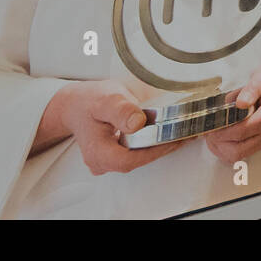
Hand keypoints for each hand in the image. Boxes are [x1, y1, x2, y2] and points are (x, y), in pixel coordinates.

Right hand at [39, 80, 191, 175]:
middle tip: (184, 133)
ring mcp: (108, 162)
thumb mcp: (105, 99)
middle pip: (136, 161)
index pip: (129, 160)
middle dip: (161, 148)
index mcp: (96, 152)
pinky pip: (136, 154)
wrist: (76, 104)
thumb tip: (137, 122)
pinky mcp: (115, 157)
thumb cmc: (88, 101)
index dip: (153, 152)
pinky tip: (166, 134)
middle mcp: (101, 162)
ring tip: (180, 132)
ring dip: (159, 146)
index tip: (173, 139)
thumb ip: (120, 110)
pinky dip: (152, 143)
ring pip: (138, 158)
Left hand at [204, 53, 260, 164]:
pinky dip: (227, 150)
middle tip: (208, 131)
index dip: (222, 132)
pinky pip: (242, 153)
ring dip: (221, 149)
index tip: (209, 127)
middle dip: (219, 143)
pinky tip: (219, 139)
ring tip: (211, 135)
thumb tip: (240, 103)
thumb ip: (251, 90)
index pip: (242, 131)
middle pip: (239, 149)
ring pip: (239, 155)